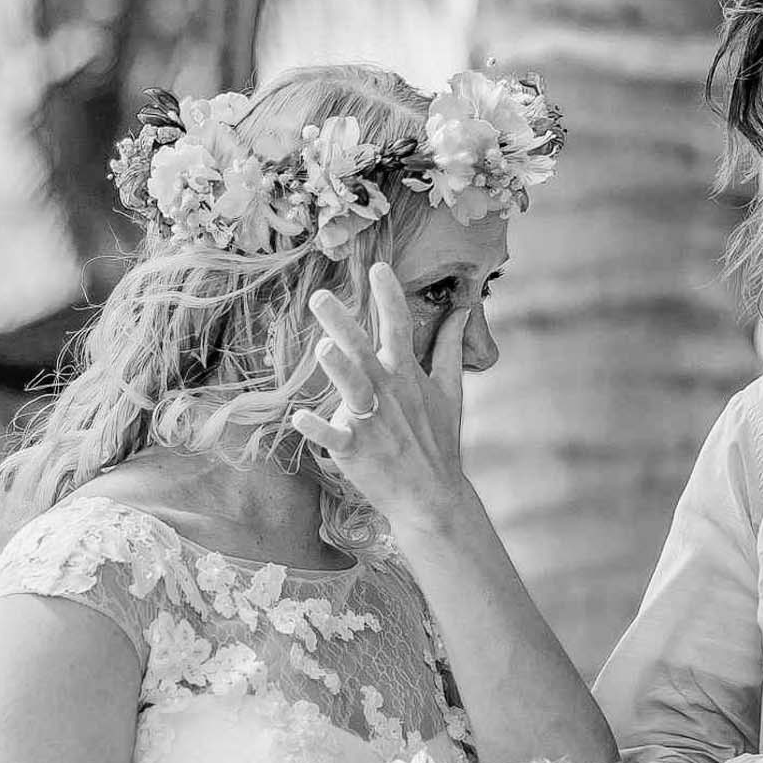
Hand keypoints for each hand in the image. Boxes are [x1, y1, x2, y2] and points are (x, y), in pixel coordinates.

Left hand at [291, 262, 475, 533]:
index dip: (389, 296)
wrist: (431, 495)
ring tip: (322, 348)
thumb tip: (463, 311)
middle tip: (320, 296)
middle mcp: (388, 392)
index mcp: (406, 374)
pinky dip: (318, 429)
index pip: (398, 326)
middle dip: (342, 323)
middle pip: (364, 351)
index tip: (378, 267)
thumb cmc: (437, 441)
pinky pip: (334, 437)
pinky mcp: (356, 450)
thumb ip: (450, 348)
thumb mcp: (451, 391)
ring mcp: (372, 422)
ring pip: (353, 389)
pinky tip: (299, 417)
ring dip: (339, 370)